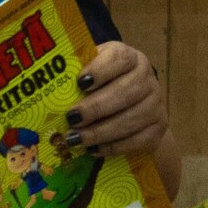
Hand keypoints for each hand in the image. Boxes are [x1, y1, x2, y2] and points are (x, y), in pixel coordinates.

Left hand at [64, 43, 166, 157]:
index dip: (100, 70)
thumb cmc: (104, 85)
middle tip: (72, 118)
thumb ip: (77, 73)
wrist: (135, 106)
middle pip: (125, 92)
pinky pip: (137, 140)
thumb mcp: (92, 70)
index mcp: (129, 57)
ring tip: (75, 139)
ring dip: (100, 132)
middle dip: (96, 107)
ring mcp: (156, 104)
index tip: (80, 82)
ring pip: (131, 119)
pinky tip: (93, 150)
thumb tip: (49, 84)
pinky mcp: (158, 128)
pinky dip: (113, 147)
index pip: (119, 58)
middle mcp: (147, 78)